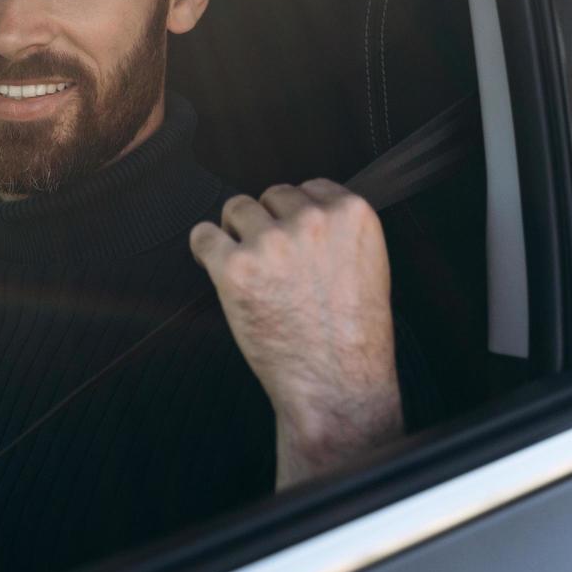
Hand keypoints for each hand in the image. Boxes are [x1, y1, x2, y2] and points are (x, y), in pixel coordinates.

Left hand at [189, 179, 402, 487]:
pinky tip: (216, 267)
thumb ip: (338, 231)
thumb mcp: (368, 265)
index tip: (292, 237)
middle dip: (266, 223)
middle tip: (272, 263)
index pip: (308, 188)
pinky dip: (205, 249)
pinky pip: (203, 235)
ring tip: (250, 269)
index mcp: (352, 215)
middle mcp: (311, 221)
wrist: (336, 384)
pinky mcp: (235, 267)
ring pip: (236, 209)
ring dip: (236, 234)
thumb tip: (300, 211)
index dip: (295, 214)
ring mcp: (270, 243)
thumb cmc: (352, 335)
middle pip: (269, 196)